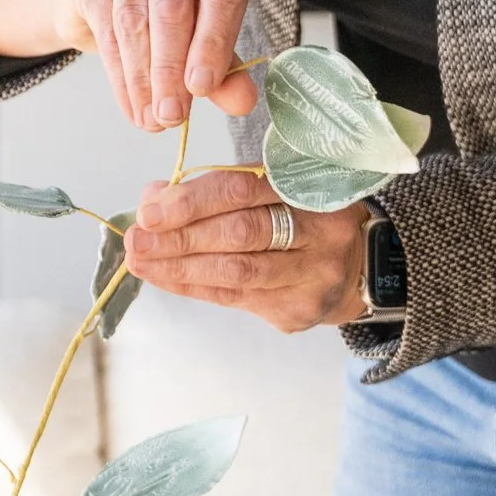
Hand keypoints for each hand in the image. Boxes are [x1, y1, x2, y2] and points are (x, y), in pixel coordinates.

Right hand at [55, 0, 257, 134]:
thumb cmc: (172, 8)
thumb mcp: (207, 32)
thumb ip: (227, 66)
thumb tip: (243, 101)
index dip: (212, 43)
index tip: (202, 88)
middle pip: (172, 6)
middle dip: (171, 69)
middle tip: (172, 115)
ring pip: (135, 20)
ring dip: (143, 78)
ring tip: (152, 118)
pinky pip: (107, 29)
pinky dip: (121, 76)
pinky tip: (132, 105)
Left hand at [127, 167, 372, 332]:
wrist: (359, 266)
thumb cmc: (300, 218)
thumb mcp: (270, 189)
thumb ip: (215, 190)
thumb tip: (153, 199)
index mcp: (309, 186)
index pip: (242, 190)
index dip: (191, 201)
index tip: (149, 211)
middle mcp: (319, 230)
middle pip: (239, 234)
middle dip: (179, 237)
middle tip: (137, 241)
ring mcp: (314, 275)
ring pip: (238, 273)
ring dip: (180, 268)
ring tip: (142, 262)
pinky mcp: (301, 310)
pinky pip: (237, 300)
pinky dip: (195, 288)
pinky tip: (167, 278)